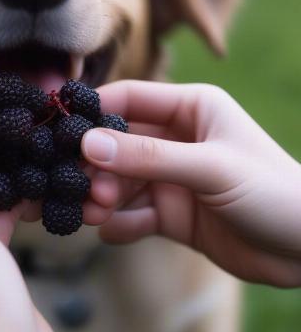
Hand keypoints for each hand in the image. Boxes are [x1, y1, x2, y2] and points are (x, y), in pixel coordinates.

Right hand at [81, 80, 300, 287]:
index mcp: (190, 110)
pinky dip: (119, 223)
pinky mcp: (172, 213)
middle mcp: (176, 139)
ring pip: (121, 182)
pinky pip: (134, 214)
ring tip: (92, 213)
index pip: (129, 100)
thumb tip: (88, 144)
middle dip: (95, 166)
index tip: (59, 130)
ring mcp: (172, 178)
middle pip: (117, 145)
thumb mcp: (211, 168)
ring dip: (103, 197)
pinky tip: (110, 231)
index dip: (93, 112)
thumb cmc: (274, 192)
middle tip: (80, 187)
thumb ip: (149, 158)